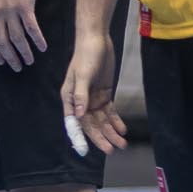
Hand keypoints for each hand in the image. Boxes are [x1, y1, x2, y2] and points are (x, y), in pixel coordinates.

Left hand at [0, 0, 46, 71]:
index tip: (1, 62)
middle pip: (2, 42)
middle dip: (10, 57)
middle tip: (17, 67)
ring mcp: (10, 10)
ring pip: (17, 39)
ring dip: (24, 53)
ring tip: (30, 61)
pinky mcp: (25, 6)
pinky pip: (31, 28)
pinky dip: (37, 40)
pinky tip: (43, 48)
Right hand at [61, 31, 126, 153]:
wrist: (96, 40)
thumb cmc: (85, 55)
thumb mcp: (83, 75)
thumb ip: (81, 95)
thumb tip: (78, 115)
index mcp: (70, 98)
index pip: (74, 122)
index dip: (79, 137)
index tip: (85, 151)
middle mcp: (80, 101)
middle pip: (90, 124)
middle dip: (101, 137)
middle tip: (112, 150)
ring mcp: (92, 98)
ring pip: (102, 120)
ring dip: (111, 132)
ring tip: (122, 144)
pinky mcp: (103, 93)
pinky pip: (109, 111)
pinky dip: (116, 120)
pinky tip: (122, 129)